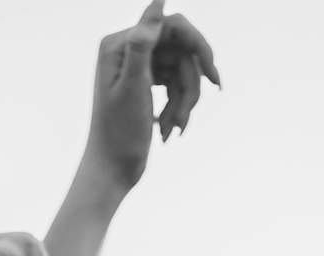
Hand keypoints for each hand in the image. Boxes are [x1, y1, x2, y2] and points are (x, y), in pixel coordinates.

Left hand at [84, 0, 220, 192]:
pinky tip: (169, 131)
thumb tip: (159, 0)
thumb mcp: (132, 87)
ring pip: (181, 71)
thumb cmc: (118, 134)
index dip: (197, 46)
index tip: (212, 75)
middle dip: (190, 84)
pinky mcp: (146, 85)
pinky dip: (177, 108)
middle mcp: (128, 50)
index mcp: (119, 44)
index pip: (170, 27)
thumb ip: (142, 43)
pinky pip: (175, 86)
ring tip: (174, 129)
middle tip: (190, 113)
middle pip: (179, 52)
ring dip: (184, 101)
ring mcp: (138, 67)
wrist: (111, 171)